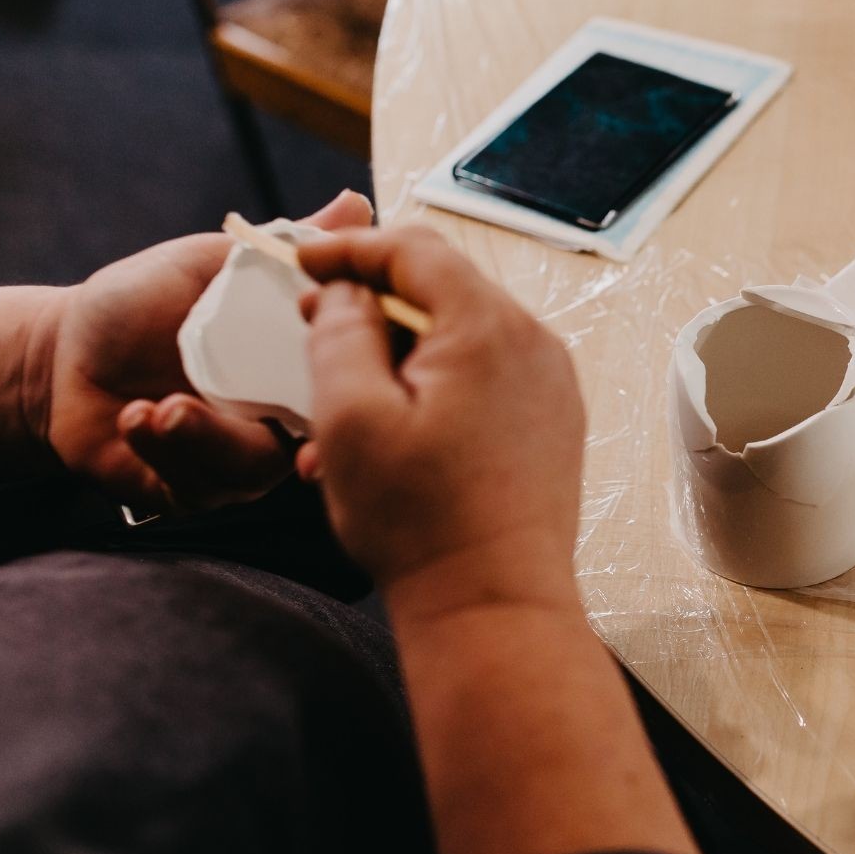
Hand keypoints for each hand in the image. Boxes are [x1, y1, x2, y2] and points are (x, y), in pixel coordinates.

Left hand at [36, 191, 374, 510]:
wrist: (60, 352)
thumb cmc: (140, 304)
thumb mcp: (215, 264)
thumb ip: (286, 244)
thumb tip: (356, 202)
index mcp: (297, 368)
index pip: (352, 380)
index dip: (359, 380)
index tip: (343, 368)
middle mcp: (281, 423)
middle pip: (314, 441)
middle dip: (285, 427)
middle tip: (244, 402)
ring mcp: (237, 463)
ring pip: (251, 470)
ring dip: (204, 439)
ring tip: (159, 409)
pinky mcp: (191, 490)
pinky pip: (197, 486)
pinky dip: (164, 452)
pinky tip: (132, 419)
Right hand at [294, 226, 584, 615]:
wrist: (494, 605)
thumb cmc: (421, 523)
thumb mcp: (349, 416)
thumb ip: (340, 331)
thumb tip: (347, 290)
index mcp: (487, 328)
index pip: (414, 249)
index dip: (349, 248)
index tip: (302, 262)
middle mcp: (533, 344)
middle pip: (442, 289)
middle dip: (372, 302)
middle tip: (313, 324)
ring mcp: (551, 384)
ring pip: (460, 337)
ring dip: (398, 355)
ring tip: (343, 404)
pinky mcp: (552, 422)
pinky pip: (485, 379)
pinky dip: (434, 387)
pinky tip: (392, 434)